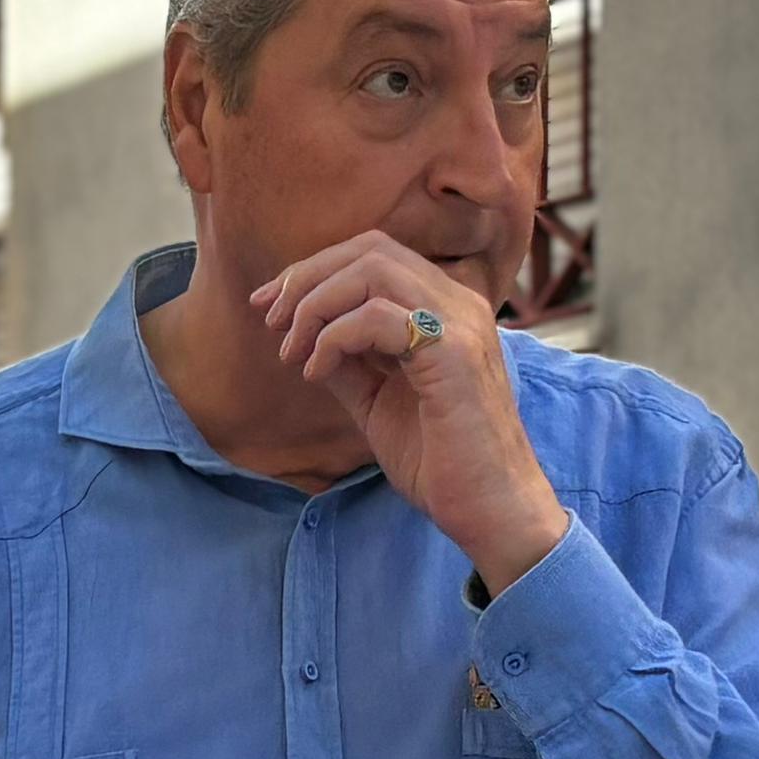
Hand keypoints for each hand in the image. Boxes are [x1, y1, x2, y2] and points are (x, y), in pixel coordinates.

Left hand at [254, 230, 565, 591]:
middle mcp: (458, 303)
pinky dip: (333, 338)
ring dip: (315, 304)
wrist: (490, 510)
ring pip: (372, 269)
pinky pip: (377, 316)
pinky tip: (317, 374)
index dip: (313, 271)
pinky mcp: (452, 352)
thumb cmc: (441, 463)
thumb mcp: (377, 402)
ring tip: (292, 350)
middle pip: (369, 248)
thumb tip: (303, 337)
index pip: (374, 255)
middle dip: (306, 277)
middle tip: (271, 321)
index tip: (268, 306)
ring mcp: (459, 322)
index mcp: (444, 310)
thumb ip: (348, 364)